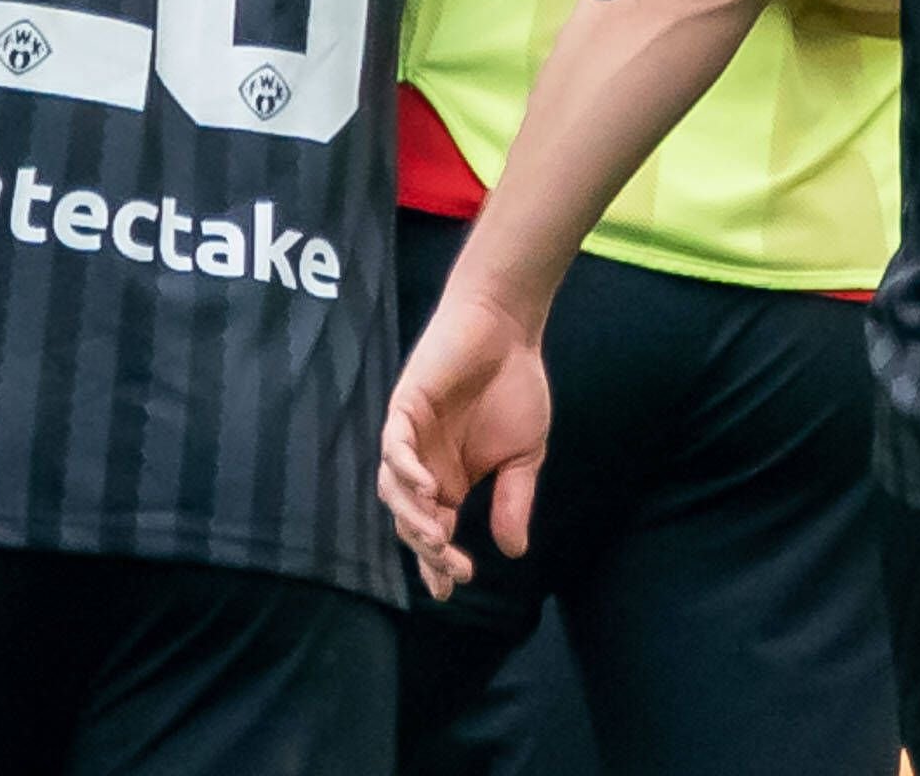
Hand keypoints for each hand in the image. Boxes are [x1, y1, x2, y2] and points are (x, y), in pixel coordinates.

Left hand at [379, 289, 550, 600]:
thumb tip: (513, 552)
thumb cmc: (516, 386)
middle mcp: (422, 466)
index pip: (435, 530)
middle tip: (453, 568)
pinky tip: (429, 489)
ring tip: (439, 538)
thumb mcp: (526, 455)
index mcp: (449, 480)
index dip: (439, 561)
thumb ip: (514, 500)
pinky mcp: (403, 410)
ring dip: (414, 518)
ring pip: (394, 491)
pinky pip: (393, 449)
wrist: (509, 331)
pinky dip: (406, 471)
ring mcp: (408, 439)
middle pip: (410, 520)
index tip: (454, 587)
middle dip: (429, 549)